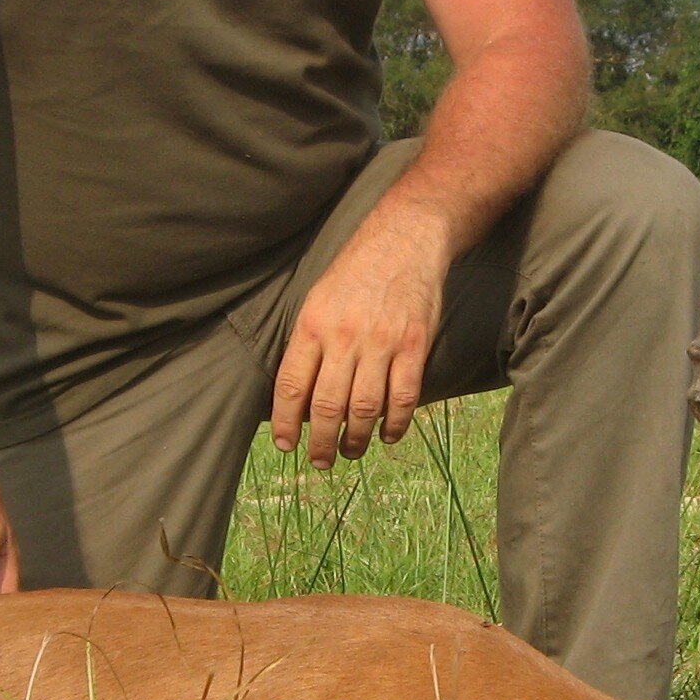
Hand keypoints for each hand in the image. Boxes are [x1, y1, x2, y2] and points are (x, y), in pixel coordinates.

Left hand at [271, 210, 447, 468]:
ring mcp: (381, 342)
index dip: (286, 422)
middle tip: (319, 461)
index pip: (292, 385)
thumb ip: (308, 343)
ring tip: (350, 452)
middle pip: (327, 405)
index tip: (285, 444)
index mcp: (313, 325)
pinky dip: (395, 424)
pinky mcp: (414, 345)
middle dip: (320, 442)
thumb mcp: (318, 299)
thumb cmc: (356, 272)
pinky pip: (403, 397)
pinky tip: (387, 435)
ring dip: (355, 440)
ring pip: (364, 408)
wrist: (405, 239)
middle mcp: (344, 336)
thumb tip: (298, 395)